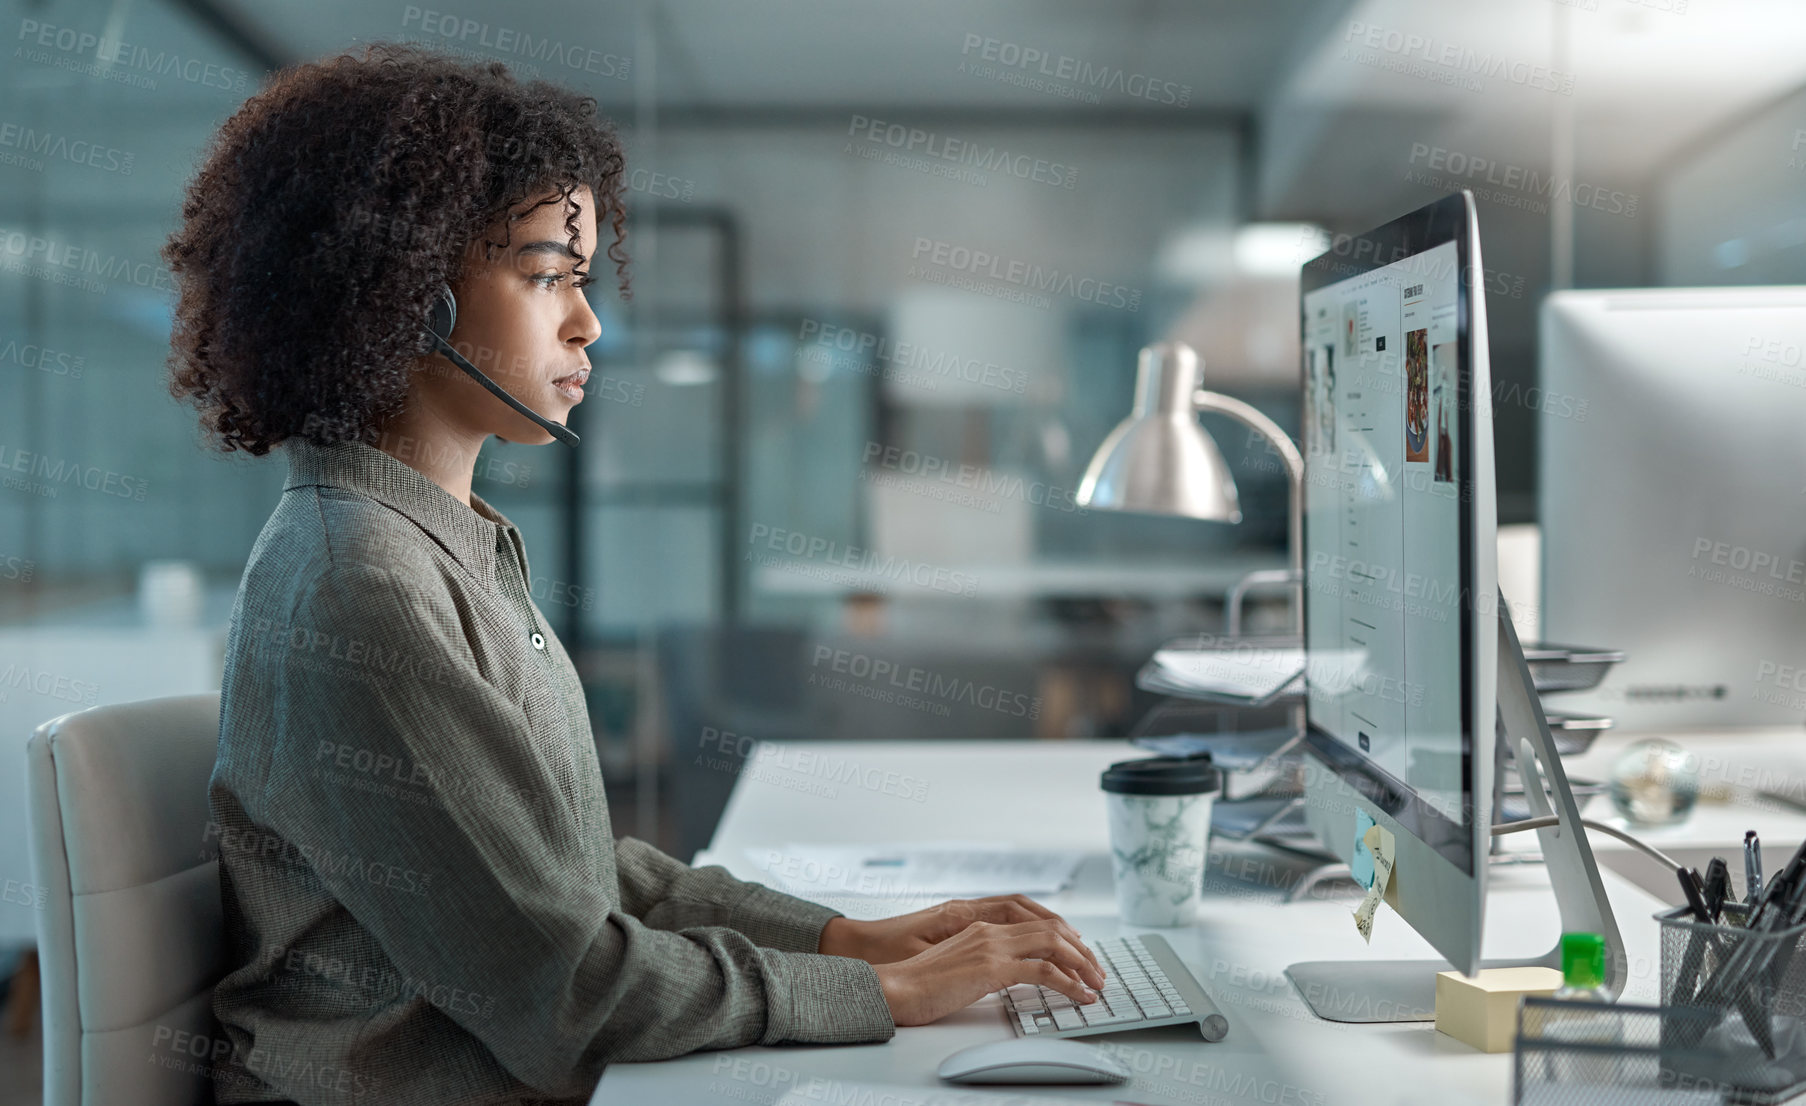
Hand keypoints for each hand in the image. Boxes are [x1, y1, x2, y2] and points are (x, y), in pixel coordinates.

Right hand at [871, 918, 1107, 1026]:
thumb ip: (982, 963)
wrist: (894, 988)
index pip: (1035, 923)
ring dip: (1082, 963)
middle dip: (1081, 950)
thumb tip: (1007, 975)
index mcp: (980, 926)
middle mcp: (990, 930)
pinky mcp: (992, 968)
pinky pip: (1043, 970)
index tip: (1079, 956)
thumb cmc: (917, 983)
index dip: (1063, 937)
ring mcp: (992, 946)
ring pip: (1054, 943)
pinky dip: (1069, 982)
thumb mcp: (957, 966)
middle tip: (1097, 971)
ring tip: (1096, 983)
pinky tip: (1080, 994)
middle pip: (1052, 928)